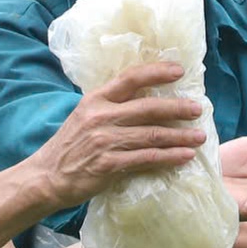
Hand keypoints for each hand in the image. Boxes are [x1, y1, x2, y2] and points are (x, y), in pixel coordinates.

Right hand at [22, 62, 208, 207]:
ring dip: (180, 136)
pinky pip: (147, 159)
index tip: (179, 70)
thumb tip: (145, 96)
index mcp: (96, 99)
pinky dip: (169, 157)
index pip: (130, 78)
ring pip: (152, 135)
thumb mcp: (85, 115)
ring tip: (199, 137)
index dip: (156, 72)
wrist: (47, 177)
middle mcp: (101, 116)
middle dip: (178, 108)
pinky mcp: (109, 165)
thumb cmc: (70, 146)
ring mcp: (105, 141)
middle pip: (148, 108)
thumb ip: (110, 106)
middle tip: (198, 109)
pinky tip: (185, 157)